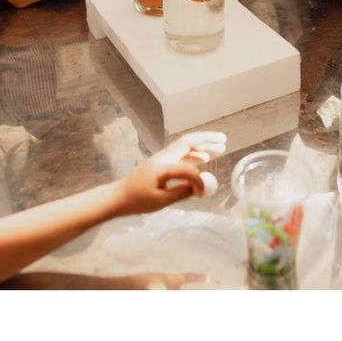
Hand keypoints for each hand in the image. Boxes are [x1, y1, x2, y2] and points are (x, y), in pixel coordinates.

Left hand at [112, 131, 226, 214]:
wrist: (117, 197)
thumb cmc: (136, 200)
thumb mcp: (160, 201)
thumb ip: (181, 192)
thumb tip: (200, 187)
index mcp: (164, 165)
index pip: (188, 167)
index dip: (199, 179)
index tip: (203, 191)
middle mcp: (164, 156)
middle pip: (189, 141)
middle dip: (207, 139)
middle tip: (224, 140)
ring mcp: (162, 158)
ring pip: (186, 146)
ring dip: (203, 144)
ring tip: (220, 147)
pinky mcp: (161, 163)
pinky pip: (182, 153)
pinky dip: (194, 153)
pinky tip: (203, 158)